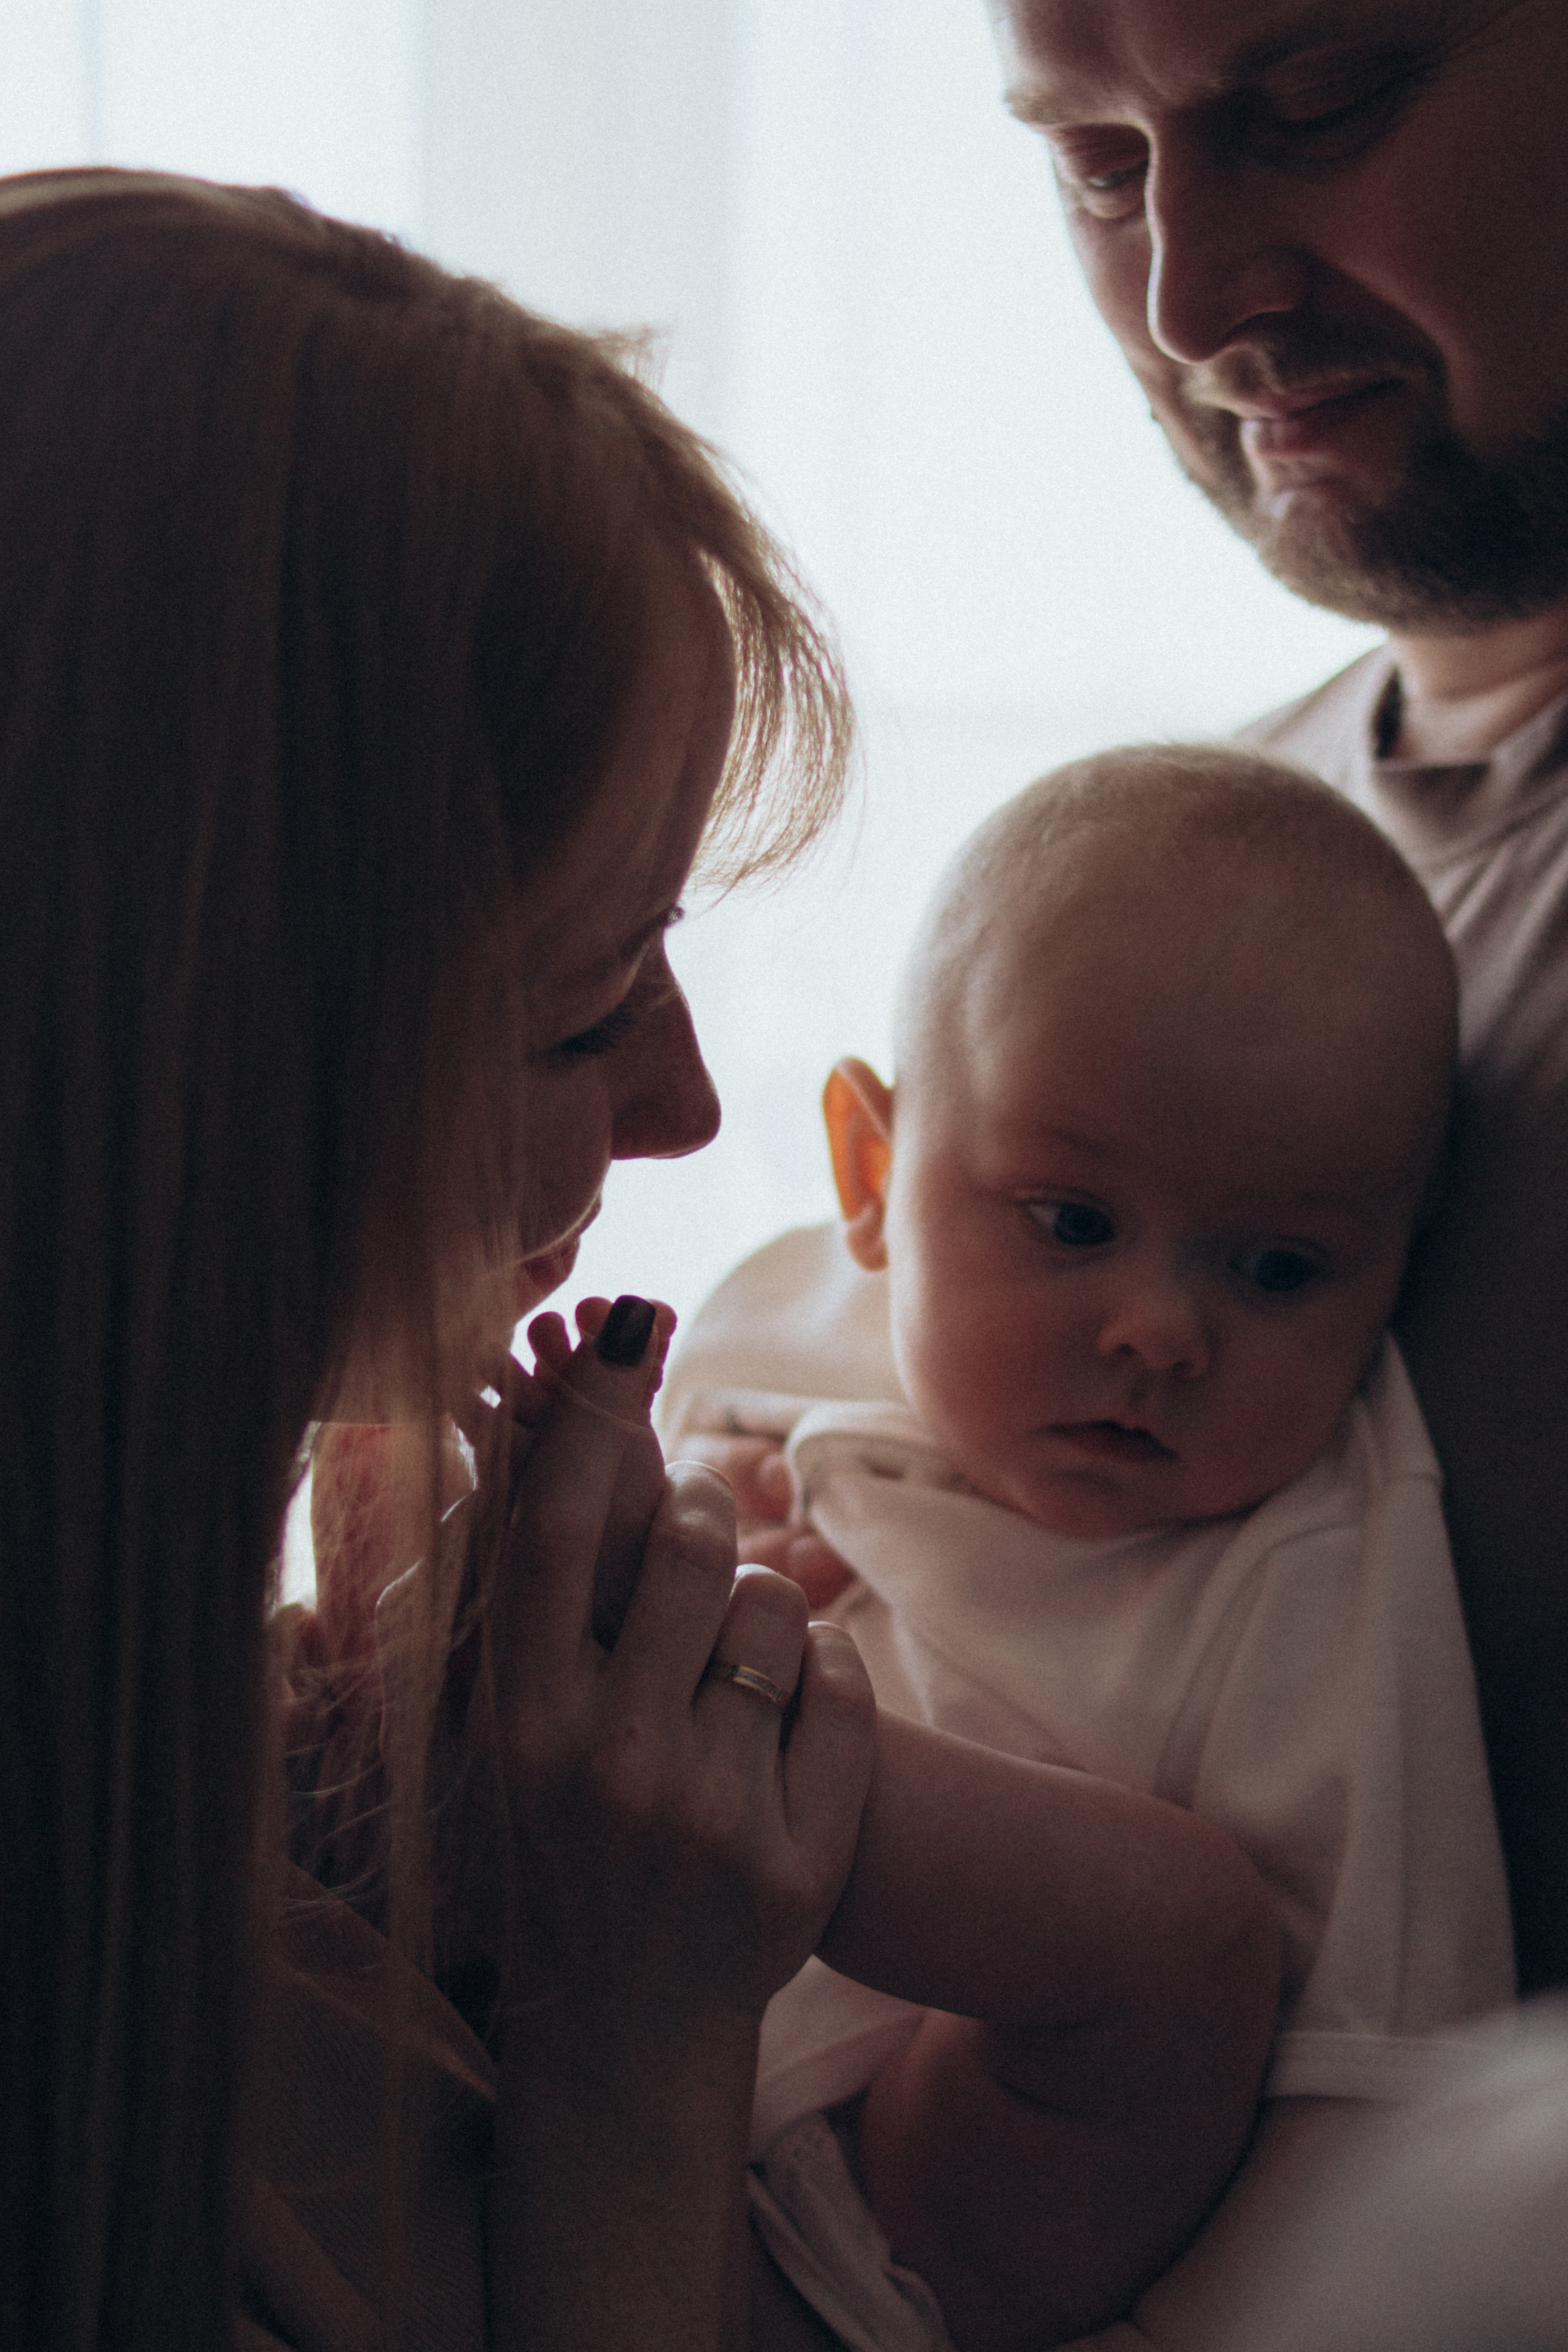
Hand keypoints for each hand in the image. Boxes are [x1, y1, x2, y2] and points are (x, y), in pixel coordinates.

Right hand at [442, 1314, 876, 2033]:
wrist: (624, 2026)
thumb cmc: (568, 1838)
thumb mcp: (524, 1725)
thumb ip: (549, 1596)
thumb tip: (573, 1423)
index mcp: (520, 1719)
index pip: (554, 1532)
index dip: (589, 1414)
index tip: (626, 1320)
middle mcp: (605, 1764)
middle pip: (689, 1548)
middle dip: (710, 1513)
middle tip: (705, 1529)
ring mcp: (706, 1818)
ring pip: (778, 1609)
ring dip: (769, 1611)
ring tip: (732, 1674)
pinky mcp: (796, 1863)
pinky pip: (844, 1686)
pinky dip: (827, 1685)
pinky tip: (782, 1737)